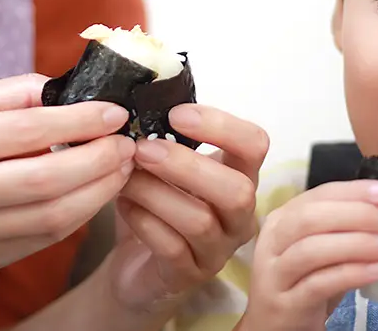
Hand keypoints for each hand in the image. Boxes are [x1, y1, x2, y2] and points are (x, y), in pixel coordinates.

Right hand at [0, 73, 136, 276]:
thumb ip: (7, 95)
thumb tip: (66, 88)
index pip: (27, 130)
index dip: (79, 121)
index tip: (114, 112)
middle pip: (45, 180)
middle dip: (99, 161)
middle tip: (128, 145)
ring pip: (50, 219)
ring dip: (97, 193)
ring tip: (119, 170)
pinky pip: (39, 241)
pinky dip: (74, 218)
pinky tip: (90, 196)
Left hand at [101, 105, 268, 314]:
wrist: (137, 262)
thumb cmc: (155, 202)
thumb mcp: (163, 164)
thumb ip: (161, 136)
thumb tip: (136, 101)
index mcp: (239, 175)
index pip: (255, 144)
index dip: (221, 125)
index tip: (176, 114)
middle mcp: (239, 215)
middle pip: (238, 190)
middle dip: (186, 164)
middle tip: (142, 148)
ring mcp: (219, 249)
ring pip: (200, 220)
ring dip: (155, 191)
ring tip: (123, 176)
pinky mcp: (190, 275)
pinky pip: (172, 248)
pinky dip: (143, 221)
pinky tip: (123, 205)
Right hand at [238, 180, 377, 330]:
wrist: (275, 325)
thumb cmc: (303, 280)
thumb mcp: (320, 249)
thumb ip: (341, 229)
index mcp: (282, 219)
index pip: (317, 195)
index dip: (351, 192)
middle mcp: (272, 242)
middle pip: (310, 219)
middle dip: (355, 215)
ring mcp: (275, 273)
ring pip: (312, 250)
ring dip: (356, 244)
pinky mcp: (285, 303)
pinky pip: (318, 284)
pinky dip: (350, 274)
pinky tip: (376, 271)